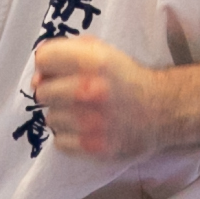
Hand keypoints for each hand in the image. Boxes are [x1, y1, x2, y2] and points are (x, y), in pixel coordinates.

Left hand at [29, 35, 177, 159]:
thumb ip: (66, 52)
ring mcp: (91, 121)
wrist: (162, 110)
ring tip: (85, 113)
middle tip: (74, 94)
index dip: (47, 65)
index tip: (58, 71)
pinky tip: (87, 129)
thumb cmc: (125, 78)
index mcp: (92, 60)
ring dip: (63, 116)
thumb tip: (37, 77)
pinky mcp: (93, 147)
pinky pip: (59, 142)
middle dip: (54, 92)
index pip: (43, 59)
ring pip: (50, 119)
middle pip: (41, 92)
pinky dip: (69, 138)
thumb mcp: (101, 51)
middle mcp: (90, 89)